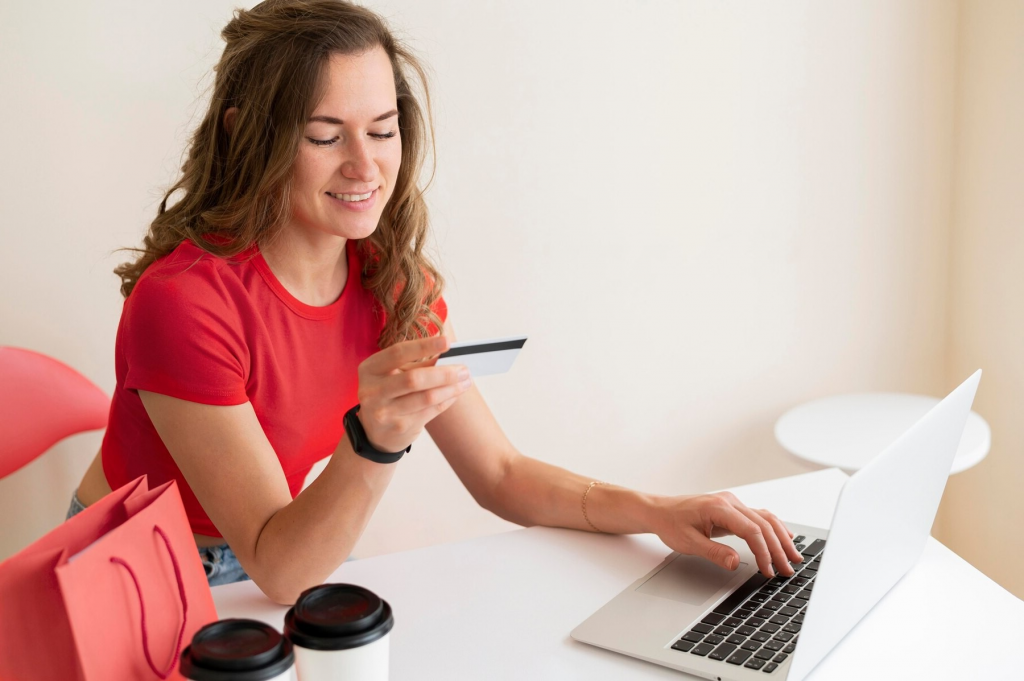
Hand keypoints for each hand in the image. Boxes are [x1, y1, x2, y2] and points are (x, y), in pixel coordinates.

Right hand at [355, 335, 471, 453]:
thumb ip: (415, 364)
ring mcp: (385, 412)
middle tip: (464, 369)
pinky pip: (431, 411)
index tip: (447, 341)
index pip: (398, 353)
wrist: (373, 431)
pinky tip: (455, 393)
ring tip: (466, 381)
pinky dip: (447, 400)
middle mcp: (373, 391)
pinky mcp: (400, 427)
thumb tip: (446, 353)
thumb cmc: (387, 394)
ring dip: (451, 388)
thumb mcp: (392, 374)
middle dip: (444, 373)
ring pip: (426, 397)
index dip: (424, 346)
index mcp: (370, 369)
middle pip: (414, 379)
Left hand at [650, 492, 802, 577]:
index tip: (768, 570)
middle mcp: (730, 502)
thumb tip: (736, 563)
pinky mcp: (732, 508)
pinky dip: (774, 528)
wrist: (660, 511)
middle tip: (788, 569)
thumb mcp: (688, 542)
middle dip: (778, 548)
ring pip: (765, 518)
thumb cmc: (671, 523)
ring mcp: (732, 503)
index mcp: (719, 508)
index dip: (764, 552)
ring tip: (793, 556)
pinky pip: (759, 517)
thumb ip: (713, 552)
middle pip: (764, 524)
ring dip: (781, 538)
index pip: (752, 530)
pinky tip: (784, 537)